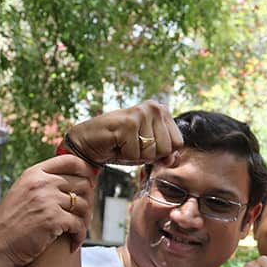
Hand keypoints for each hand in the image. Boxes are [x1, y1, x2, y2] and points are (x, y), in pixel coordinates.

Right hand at [0, 155, 94, 265]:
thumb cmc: (10, 222)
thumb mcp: (23, 192)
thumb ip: (45, 183)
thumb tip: (80, 180)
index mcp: (35, 173)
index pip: (72, 161)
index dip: (86, 172)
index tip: (89, 184)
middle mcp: (42, 183)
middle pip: (84, 183)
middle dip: (88, 200)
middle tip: (83, 214)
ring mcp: (47, 200)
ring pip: (85, 206)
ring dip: (85, 221)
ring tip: (77, 230)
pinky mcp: (52, 220)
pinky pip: (79, 225)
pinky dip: (79, 236)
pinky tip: (73, 243)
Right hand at [65, 101, 182, 165]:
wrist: (87, 144)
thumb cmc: (119, 146)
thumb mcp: (147, 152)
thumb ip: (165, 154)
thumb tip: (174, 159)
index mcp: (162, 111)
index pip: (178, 143)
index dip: (162, 153)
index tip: (143, 145)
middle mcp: (154, 107)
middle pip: (167, 148)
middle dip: (149, 155)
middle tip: (131, 145)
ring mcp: (141, 113)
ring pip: (152, 152)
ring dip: (136, 155)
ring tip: (123, 143)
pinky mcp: (128, 123)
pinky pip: (136, 154)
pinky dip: (125, 156)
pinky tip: (115, 143)